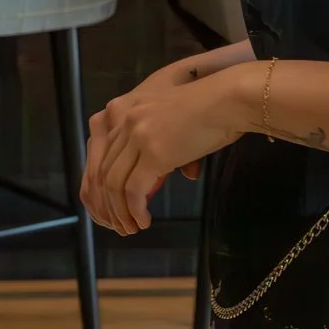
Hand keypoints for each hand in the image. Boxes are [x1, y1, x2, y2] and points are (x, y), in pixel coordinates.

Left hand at [82, 63, 250, 235]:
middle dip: (107, 204)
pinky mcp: (153, 153)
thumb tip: (185, 173)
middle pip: (102, 171)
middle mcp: (125, 120)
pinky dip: (135, 211)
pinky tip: (144, 221)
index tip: (110, 206)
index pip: (100, 154)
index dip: (101, 186)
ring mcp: (137, 135)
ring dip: (119, 212)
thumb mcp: (174, 122)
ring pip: (113, 184)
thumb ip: (165, 143)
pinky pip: (134, 191)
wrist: (228, 100)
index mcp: (125, 110)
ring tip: (131, 228)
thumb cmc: (212, 111)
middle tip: (119, 225)